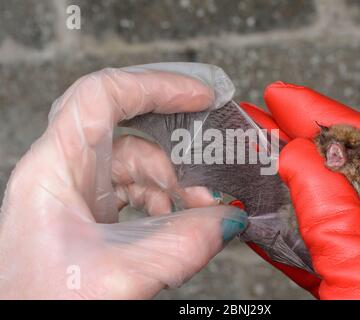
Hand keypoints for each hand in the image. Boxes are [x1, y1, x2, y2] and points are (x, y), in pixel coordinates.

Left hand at [0, 64, 246, 298]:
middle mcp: (63, 171)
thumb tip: (230, 218)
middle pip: (125, 127)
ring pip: (134, 162)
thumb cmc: (41, 304)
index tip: (199, 96)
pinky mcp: (90, 212)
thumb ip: (185, 244)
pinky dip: (162, 199)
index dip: (155, 85)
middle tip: (211, 144)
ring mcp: (77, 191)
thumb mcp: (119, 274)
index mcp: (55, 169)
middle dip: (172, 138)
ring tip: (202, 206)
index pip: (103, 96)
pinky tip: (177, 220)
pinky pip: (133, 188)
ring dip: (174, 180)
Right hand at [242, 82, 359, 298]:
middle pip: (348, 174)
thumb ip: (333, 216)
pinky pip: (315, 253)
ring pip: (326, 212)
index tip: (286, 99)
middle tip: (260, 120)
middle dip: (299, 143)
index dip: (327, 118)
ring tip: (252, 161)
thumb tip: (298, 157)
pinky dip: (283, 236)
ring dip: (285, 187)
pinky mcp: (352, 288)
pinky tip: (260, 218)